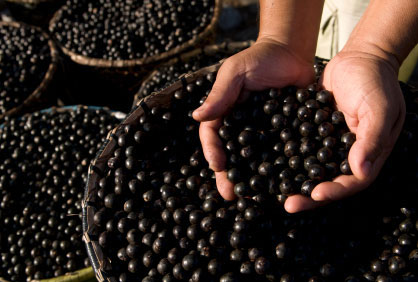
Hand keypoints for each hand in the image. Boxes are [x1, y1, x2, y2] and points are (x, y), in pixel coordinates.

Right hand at [193, 38, 314, 200]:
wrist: (293, 52)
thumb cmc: (260, 57)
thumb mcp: (235, 72)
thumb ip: (220, 94)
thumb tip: (196, 116)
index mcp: (226, 113)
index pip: (213, 135)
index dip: (213, 151)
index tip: (217, 166)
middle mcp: (242, 127)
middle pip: (232, 154)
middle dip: (229, 175)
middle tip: (230, 195)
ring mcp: (264, 133)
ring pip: (254, 160)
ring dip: (251, 180)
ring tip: (252, 198)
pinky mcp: (285, 134)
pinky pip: (280, 154)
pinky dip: (279, 170)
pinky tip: (280, 185)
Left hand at [284, 50, 405, 212]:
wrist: (360, 58)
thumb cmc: (376, 82)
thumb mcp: (379, 109)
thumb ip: (372, 140)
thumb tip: (362, 172)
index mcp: (367, 154)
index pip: (352, 182)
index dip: (334, 192)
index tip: (315, 195)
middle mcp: (345, 154)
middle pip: (327, 181)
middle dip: (308, 195)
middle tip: (287, 204)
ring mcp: (327, 144)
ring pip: (309, 168)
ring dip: (293, 180)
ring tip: (273, 190)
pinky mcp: (312, 131)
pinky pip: (298, 147)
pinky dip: (286, 155)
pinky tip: (267, 161)